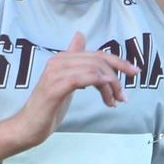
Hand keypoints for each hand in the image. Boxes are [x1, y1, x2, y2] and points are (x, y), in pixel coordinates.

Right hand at [6, 32, 138, 149]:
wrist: (27, 127)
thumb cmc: (48, 107)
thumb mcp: (66, 81)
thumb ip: (75, 63)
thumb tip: (79, 36)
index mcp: (63, 58)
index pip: (97, 54)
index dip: (119, 61)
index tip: (135, 72)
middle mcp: (59, 61)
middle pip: (98, 60)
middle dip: (117, 77)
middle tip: (123, 97)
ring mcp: (55, 73)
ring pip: (93, 69)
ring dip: (110, 85)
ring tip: (113, 102)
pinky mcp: (55, 87)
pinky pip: (82, 78)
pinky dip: (98, 82)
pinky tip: (107, 93)